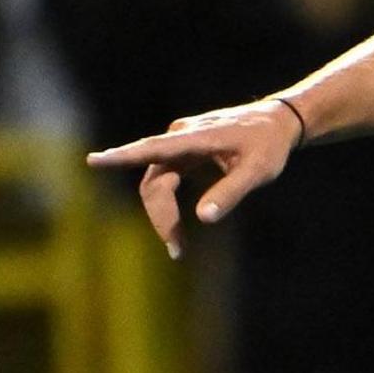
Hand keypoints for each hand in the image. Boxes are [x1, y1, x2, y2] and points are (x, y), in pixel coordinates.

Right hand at [85, 98, 302, 256]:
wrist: (279, 122)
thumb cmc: (270, 145)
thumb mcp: (259, 171)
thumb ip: (231, 192)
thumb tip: (203, 218)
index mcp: (198, 137)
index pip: (154, 148)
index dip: (123, 156)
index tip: (94, 160)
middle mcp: (182, 136)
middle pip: (155, 180)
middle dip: (161, 216)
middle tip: (176, 250)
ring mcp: (180, 142)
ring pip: (157, 182)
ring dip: (163, 214)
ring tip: (178, 247)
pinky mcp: (183, 149)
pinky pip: (165, 178)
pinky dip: (168, 204)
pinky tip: (176, 228)